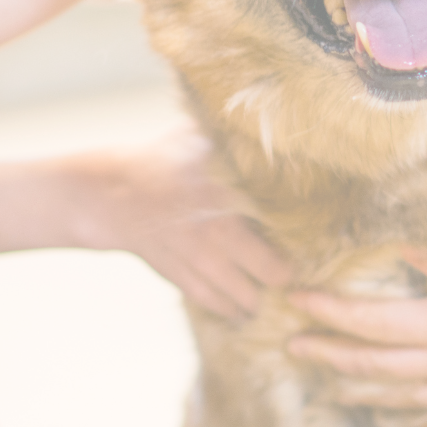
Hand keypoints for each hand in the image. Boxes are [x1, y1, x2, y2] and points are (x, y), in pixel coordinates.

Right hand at [68, 123, 289, 319]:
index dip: (304, 240)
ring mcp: (198, 260)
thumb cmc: (162, 160)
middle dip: (287, 277)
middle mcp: (218, 233)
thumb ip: (235, 138)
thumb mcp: (199, 138)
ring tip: (271, 291)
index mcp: (229, 195)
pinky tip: (243, 307)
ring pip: (245, 297)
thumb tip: (272, 117)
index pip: (283, 226)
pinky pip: (215, 303)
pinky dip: (232, 309)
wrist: (110, 193)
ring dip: (260, 298)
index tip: (315, 241)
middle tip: (296, 273)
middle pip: (271, 274)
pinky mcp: (179, 276)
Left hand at [283, 249, 426, 426]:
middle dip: (330, 353)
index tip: (294, 298)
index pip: (374, 320)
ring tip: (332, 387)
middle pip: (376, 363)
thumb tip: (404, 247)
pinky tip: (412, 421)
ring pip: (403, 396)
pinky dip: (419, 419)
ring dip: (361, 389)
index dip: (330, 310)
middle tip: (291, 348)